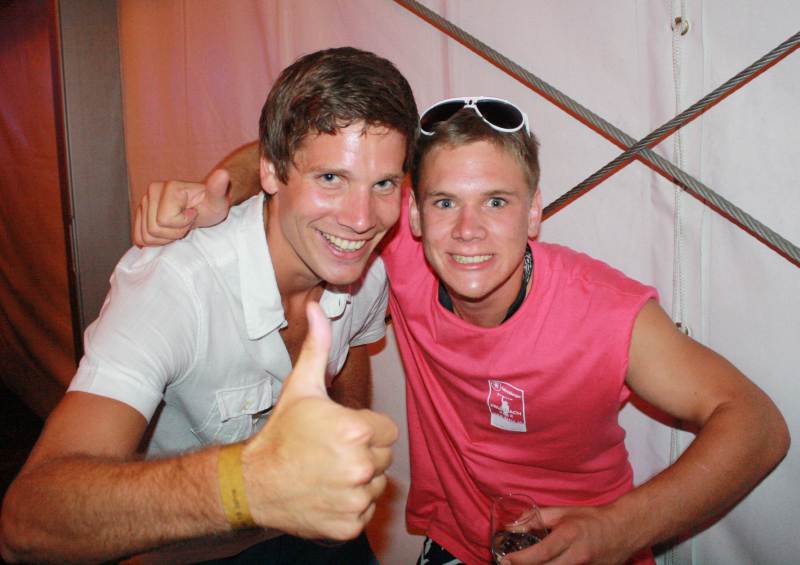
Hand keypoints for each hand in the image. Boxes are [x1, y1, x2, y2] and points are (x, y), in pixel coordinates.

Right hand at [133, 169, 231, 246]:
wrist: (205, 206)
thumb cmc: (211, 204)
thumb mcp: (218, 199)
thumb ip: (218, 188)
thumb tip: (223, 174)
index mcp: (169, 187)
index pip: (164, 220)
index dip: (182, 223)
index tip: (193, 214)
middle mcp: (152, 191)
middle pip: (153, 230)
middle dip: (174, 232)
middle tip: (187, 221)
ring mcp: (144, 202)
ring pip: (146, 236)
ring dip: (165, 236)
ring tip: (178, 224)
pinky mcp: (140, 214)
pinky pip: (139, 237)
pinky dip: (155, 240)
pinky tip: (168, 230)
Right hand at [241, 302, 397, 539]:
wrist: (254, 483)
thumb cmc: (282, 433)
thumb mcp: (301, 387)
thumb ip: (318, 347)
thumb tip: (318, 308)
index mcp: (356, 430)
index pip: (387, 430)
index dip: (366, 429)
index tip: (341, 431)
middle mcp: (360, 466)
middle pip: (383, 458)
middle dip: (364, 453)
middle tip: (331, 451)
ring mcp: (355, 499)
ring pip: (375, 485)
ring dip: (359, 480)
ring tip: (328, 472)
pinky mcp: (350, 526)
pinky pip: (365, 511)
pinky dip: (350, 506)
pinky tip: (327, 493)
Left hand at [502, 505, 635, 564]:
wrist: (623, 530)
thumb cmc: (592, 519)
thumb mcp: (563, 513)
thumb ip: (536, 519)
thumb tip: (513, 525)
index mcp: (569, 536)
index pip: (541, 553)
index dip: (520, 559)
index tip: (505, 560)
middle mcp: (577, 556)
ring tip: (525, 564)